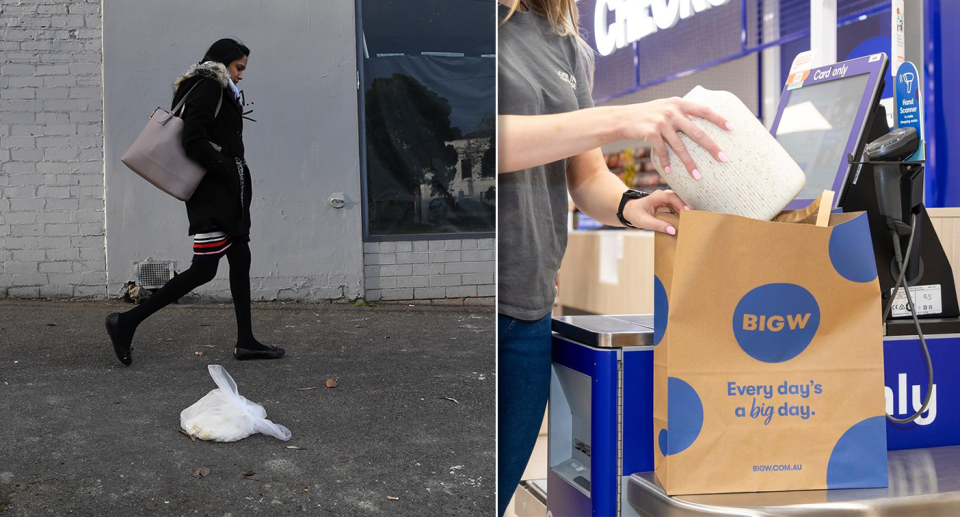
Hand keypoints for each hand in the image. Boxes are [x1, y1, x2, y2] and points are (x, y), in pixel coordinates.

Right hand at [616, 98, 731, 179]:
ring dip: (689, 163)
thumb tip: (700, 122)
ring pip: (680, 147)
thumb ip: (681, 112)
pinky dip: (666, 163)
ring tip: (697, 176)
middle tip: (723, 159)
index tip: (732, 128)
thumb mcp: (666, 107)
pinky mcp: (650, 133)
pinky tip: (669, 172)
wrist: (623, 118)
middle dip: (711, 147)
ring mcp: (661, 122)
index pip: (704, 110)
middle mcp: (672, 111)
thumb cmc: (648, 115)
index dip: (719, 118)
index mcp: (679, 103)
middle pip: (696, 132)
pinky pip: (662, 151)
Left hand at [622, 190, 688, 234]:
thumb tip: (673, 231)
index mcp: (657, 196)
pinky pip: (677, 208)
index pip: (672, 197)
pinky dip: (681, 214)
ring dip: (685, 211)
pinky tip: (685, 221)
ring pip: (679, 203)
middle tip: (693, 217)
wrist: (630, 211)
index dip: (681, 203)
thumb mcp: (644, 222)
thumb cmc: (635, 214)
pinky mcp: (668, 205)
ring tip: (691, 220)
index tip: (688, 211)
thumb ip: (658, 225)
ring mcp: (667, 200)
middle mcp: (664, 195)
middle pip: (679, 199)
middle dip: (686, 207)